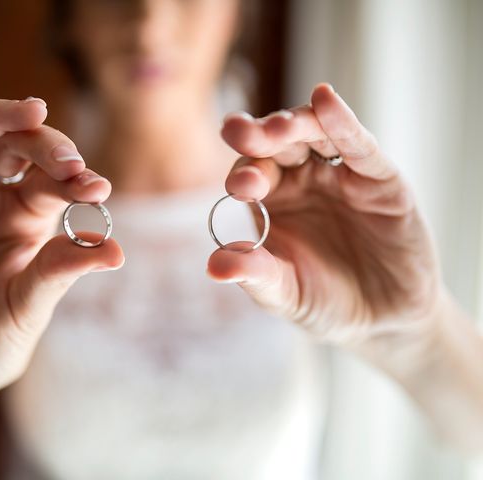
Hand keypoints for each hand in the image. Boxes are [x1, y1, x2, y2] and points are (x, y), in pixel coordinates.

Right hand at [0, 95, 123, 405]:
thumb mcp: (29, 309)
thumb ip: (60, 273)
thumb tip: (115, 252)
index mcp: (25, 219)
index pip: (52, 180)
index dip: (75, 178)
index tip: (98, 188)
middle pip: (12, 146)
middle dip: (44, 144)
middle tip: (71, 162)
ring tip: (31, 109)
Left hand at [208, 84, 440, 346]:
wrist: (381, 322)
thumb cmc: (324, 302)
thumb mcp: (283, 293)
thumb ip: (254, 275)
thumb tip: (214, 267)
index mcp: (272, 201)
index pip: (251, 172)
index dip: (244, 174)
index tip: (240, 187)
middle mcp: (303, 180)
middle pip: (278, 144)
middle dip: (260, 135)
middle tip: (239, 132)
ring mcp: (340, 176)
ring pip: (316, 134)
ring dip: (296, 123)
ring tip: (279, 125)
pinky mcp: (380, 179)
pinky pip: (359, 146)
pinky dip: (343, 122)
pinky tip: (326, 99)